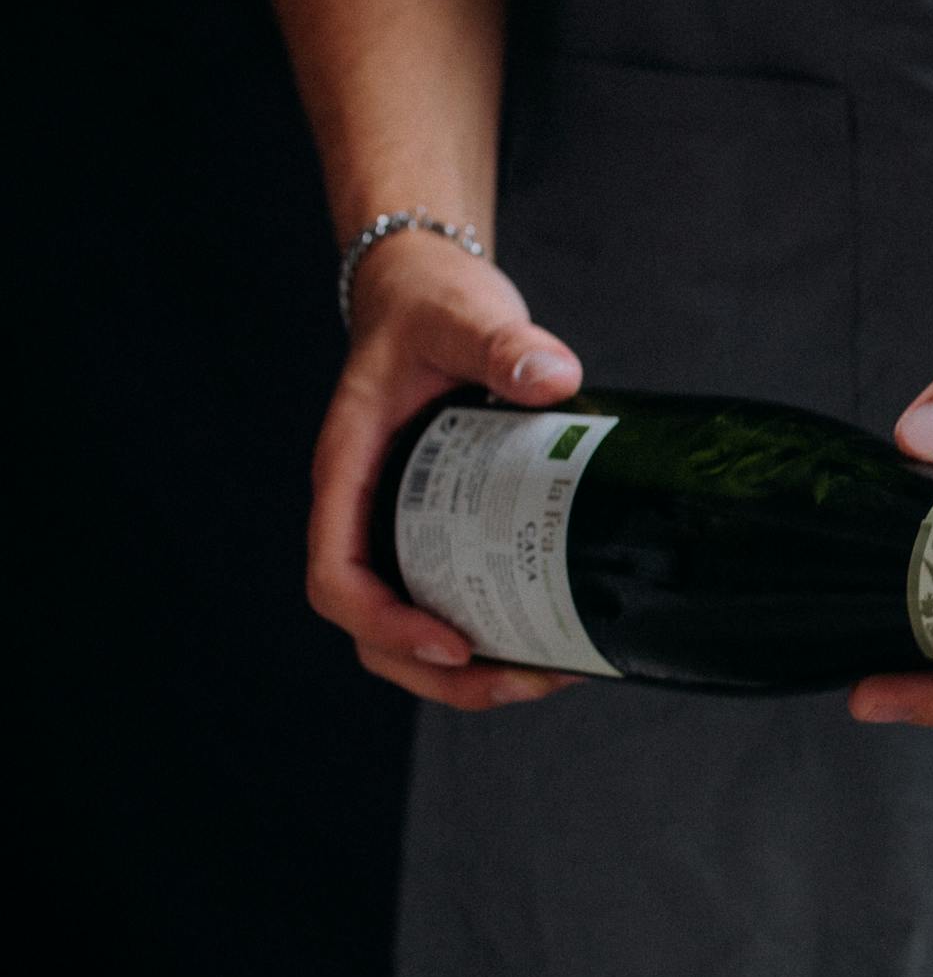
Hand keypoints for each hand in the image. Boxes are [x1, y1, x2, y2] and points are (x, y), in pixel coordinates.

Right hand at [309, 232, 589, 707]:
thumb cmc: (430, 308)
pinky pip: (449, 601)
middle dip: (441, 675)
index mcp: (349, 472)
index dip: (384, 623)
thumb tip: (552, 376)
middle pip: (372, 629)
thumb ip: (501, 341)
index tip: (452, 644)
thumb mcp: (462, 316)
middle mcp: (365, 512)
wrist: (429, 297)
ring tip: (546, 676)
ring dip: (470, 674)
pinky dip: (492, 636)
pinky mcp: (439, 530)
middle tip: (521, 679)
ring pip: (409, 632)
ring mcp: (399, 528)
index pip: (336, 575)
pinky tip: (553, 641)